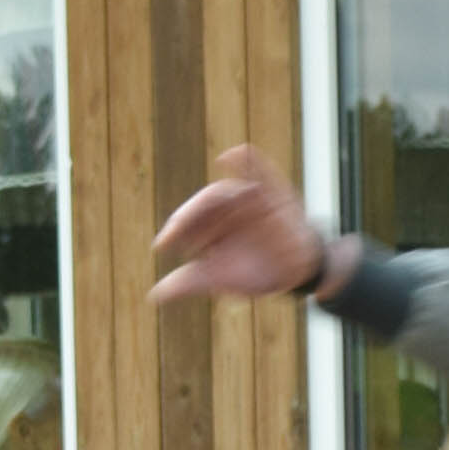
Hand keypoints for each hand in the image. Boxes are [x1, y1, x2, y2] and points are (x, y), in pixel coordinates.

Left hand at [150, 141, 327, 304]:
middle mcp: (225, 209)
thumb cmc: (254, 272)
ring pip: (226, 190)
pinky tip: (234, 153)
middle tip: (176, 233)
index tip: (161, 247)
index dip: (174, 231)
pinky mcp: (272, 189)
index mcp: (209, 225)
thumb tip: (154, 296)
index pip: (188, 222)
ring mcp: (248, 198)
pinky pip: (259, 168)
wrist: (294, 273)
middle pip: (204, 205)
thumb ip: (189, 282)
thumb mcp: (221, 278)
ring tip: (204, 206)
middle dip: (189, 218)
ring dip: (213, 198)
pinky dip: (248, 159)